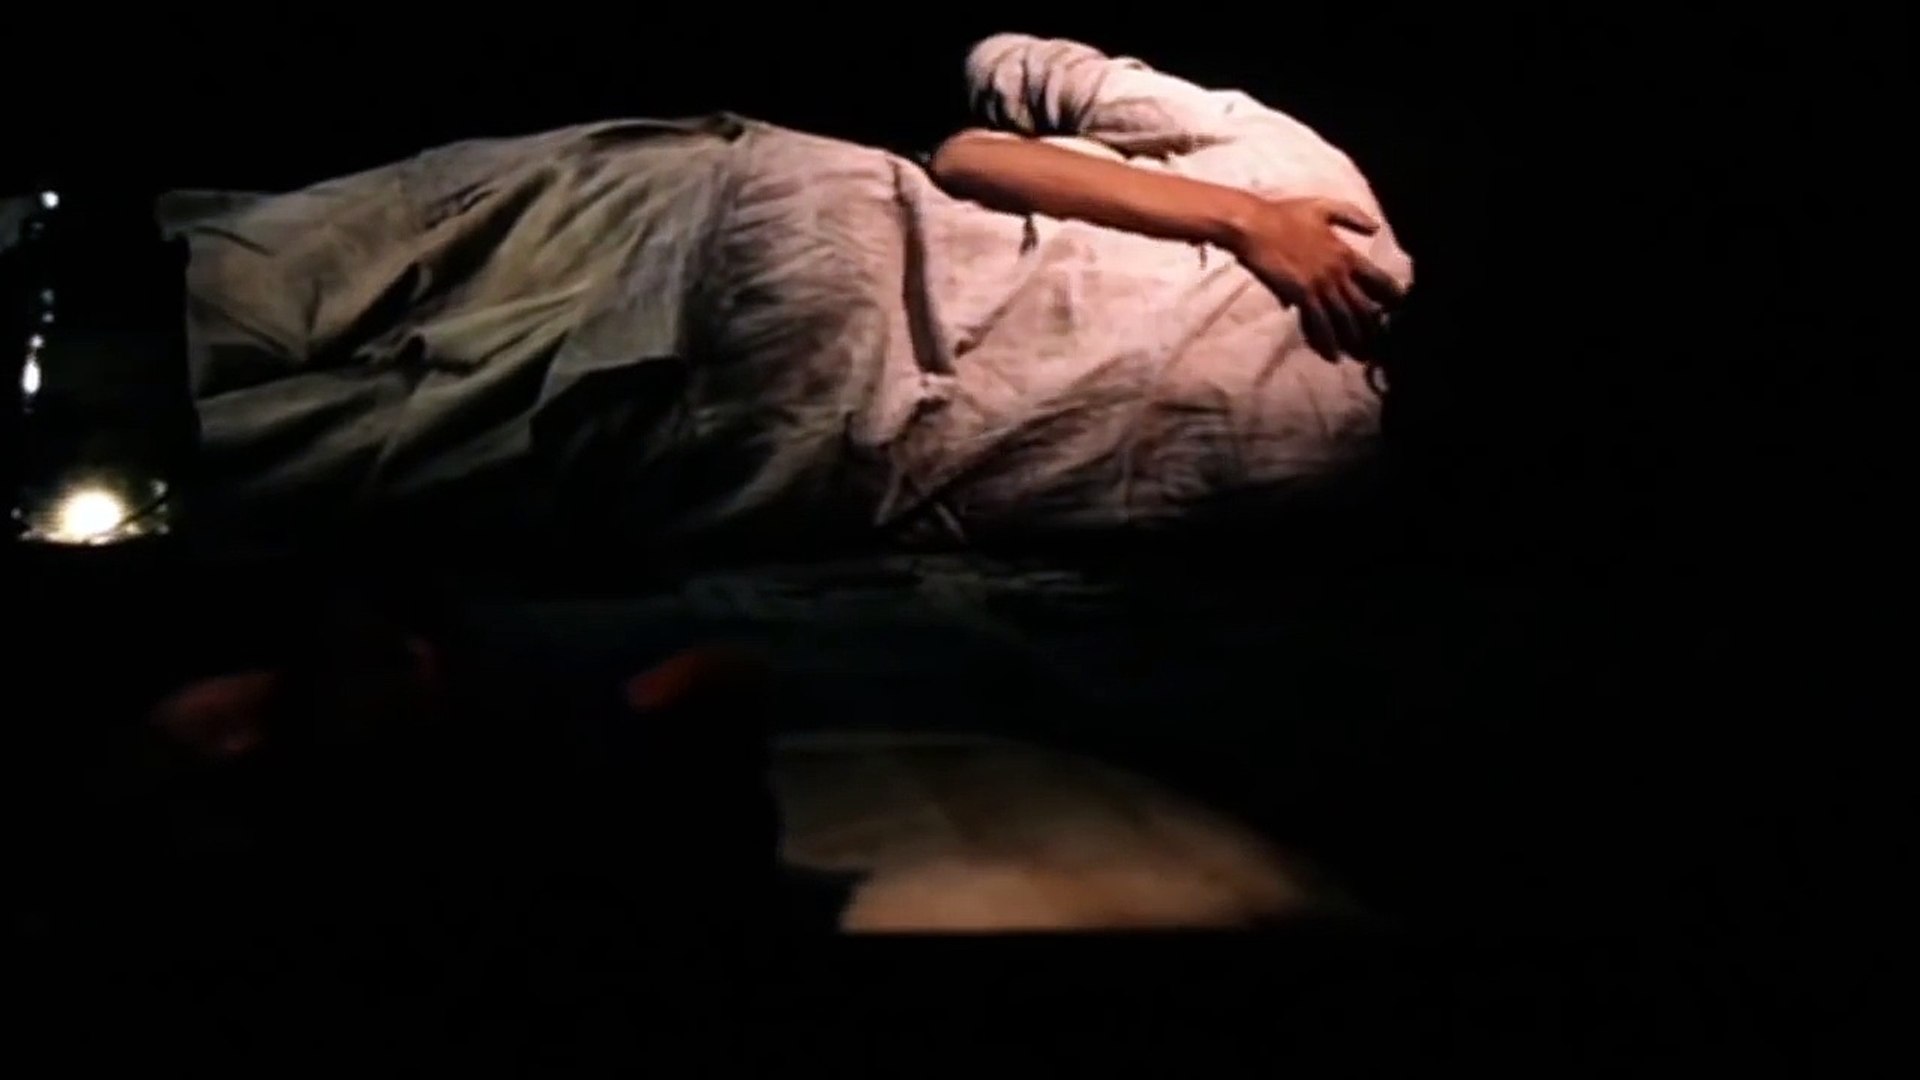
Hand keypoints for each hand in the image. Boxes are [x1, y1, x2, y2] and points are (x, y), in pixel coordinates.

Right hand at [1229, 196, 1405, 361]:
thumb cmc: (1285, 214)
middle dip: (1372, 327)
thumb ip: (1352, 216)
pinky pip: (1318, 323)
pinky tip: (1331, 355)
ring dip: (1353, 340)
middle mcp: (1337, 272)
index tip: (1399, 307)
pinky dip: (1326, 341)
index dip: (1390, 293)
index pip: (1376, 277)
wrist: (1255, 225)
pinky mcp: (1301, 295)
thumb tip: (1375, 229)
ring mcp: (1320, 285)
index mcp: (1345, 252)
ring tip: (1360, 355)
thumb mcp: (1324, 206)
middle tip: (1379, 343)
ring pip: (1343, 319)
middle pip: (1362, 305)